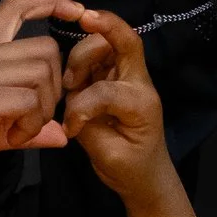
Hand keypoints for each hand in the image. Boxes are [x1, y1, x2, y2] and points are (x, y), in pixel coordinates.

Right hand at [0, 0, 85, 190]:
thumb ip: (28, 121)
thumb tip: (62, 135)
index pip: (16, 5)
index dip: (50, 1)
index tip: (75, 11)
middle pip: (46, 47)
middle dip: (55, 86)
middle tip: (35, 115)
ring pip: (42, 73)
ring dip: (42, 109)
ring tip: (20, 129)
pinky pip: (29, 102)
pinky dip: (30, 125)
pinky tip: (11, 138)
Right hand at [64, 8, 201, 216]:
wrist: (146, 175)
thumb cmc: (131, 168)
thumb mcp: (107, 155)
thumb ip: (87, 125)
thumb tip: (70, 103)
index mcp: (141, 103)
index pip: (107, 90)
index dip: (82, 107)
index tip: (71, 130)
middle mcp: (137, 83)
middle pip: (117, 41)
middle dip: (85, 53)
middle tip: (71, 84)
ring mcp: (125, 77)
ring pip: (103, 41)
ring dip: (81, 55)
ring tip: (71, 84)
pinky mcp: (112, 77)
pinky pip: (94, 54)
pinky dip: (78, 61)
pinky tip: (72, 83)